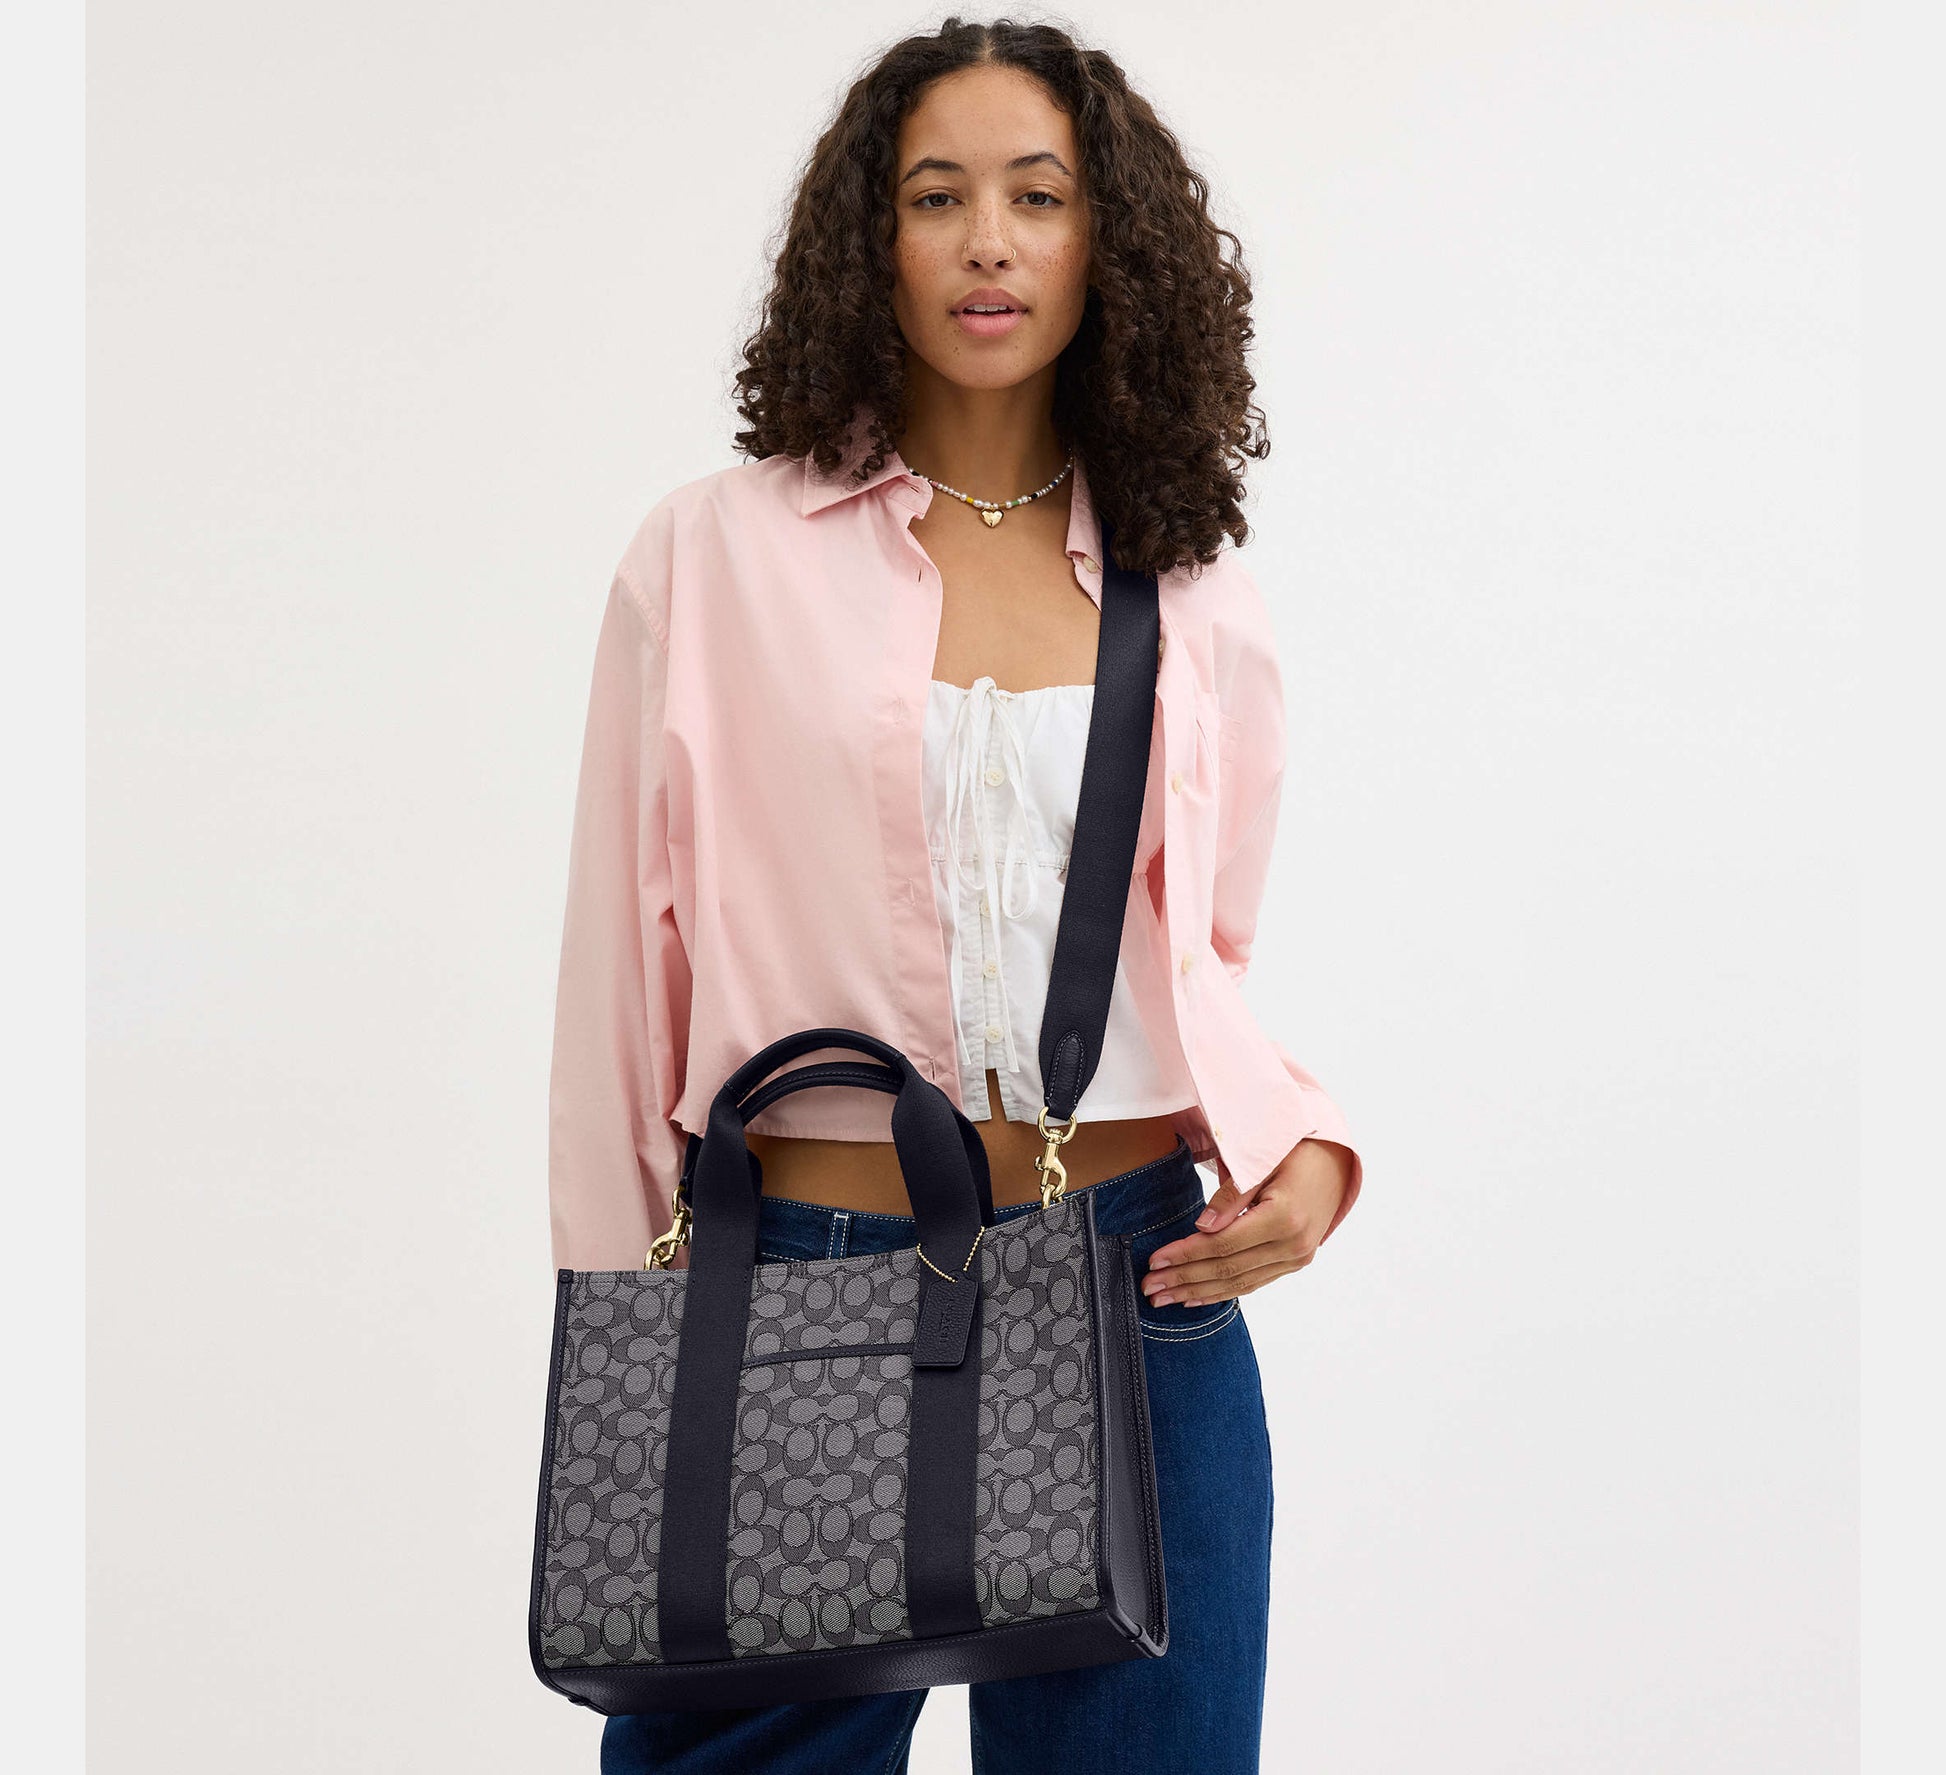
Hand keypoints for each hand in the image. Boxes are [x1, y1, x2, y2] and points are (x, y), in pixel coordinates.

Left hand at [1140, 1138, 1354, 1307]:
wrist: (1335, 1162)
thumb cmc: (1294, 1152)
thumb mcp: (1262, 1161)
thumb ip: (1233, 1195)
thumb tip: (1201, 1226)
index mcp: (1283, 1217)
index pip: (1223, 1244)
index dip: (1186, 1254)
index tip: (1155, 1261)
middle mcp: (1293, 1244)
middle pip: (1228, 1269)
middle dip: (1184, 1279)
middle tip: (1150, 1288)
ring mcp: (1297, 1257)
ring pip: (1239, 1282)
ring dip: (1198, 1292)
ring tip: (1165, 1299)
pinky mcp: (1295, 1262)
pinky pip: (1254, 1283)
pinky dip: (1223, 1292)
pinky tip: (1197, 1298)